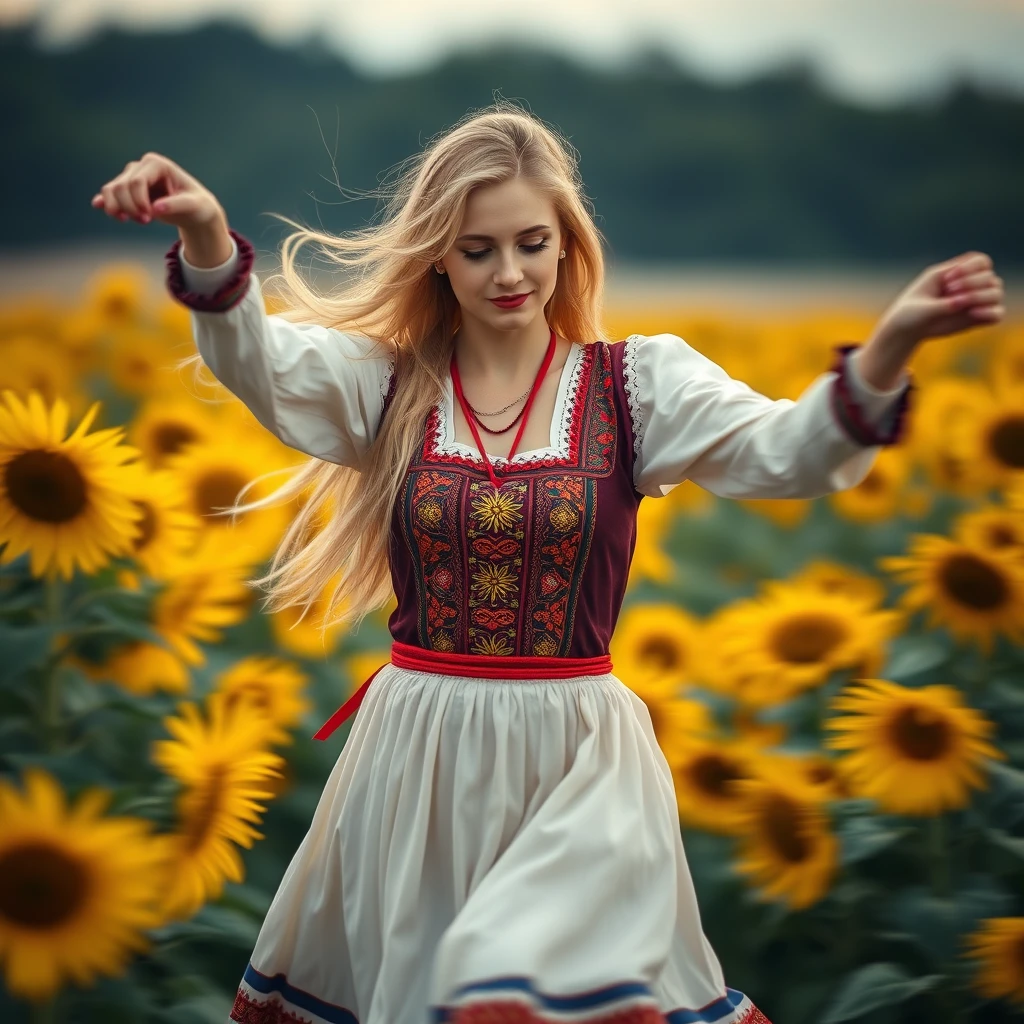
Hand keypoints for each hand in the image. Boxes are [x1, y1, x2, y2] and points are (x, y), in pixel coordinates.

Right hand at [90, 152, 224, 230]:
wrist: (194, 210)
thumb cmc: (197, 205)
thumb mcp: (192, 206)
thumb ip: (175, 206)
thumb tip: (155, 209)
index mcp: (157, 164)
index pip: (137, 181)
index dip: (139, 201)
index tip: (149, 217)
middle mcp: (141, 166)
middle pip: (121, 186)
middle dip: (130, 207)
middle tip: (146, 221)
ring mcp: (132, 176)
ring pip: (111, 190)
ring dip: (118, 209)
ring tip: (135, 220)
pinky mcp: (127, 189)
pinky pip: (108, 193)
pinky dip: (104, 202)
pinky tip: (99, 206)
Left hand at [871, 251, 1004, 349]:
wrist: (906, 330)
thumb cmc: (910, 312)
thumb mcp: (921, 305)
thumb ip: (942, 304)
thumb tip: (960, 304)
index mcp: (955, 273)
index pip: (981, 261)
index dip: (969, 268)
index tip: (947, 280)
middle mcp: (969, 286)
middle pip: (989, 276)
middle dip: (972, 283)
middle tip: (949, 293)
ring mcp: (974, 302)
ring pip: (996, 293)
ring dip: (980, 297)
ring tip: (957, 305)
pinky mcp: (976, 319)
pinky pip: (997, 314)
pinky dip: (991, 313)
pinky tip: (973, 314)